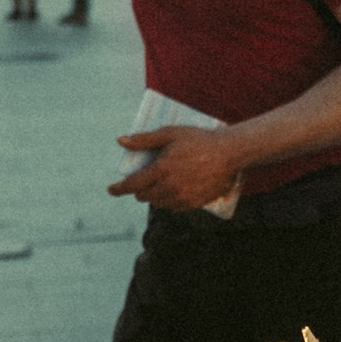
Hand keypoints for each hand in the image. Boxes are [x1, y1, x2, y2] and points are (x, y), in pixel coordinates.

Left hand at [109, 125, 244, 209]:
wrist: (229, 153)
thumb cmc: (199, 140)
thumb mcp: (170, 134)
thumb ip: (144, 140)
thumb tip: (120, 141)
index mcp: (161, 169)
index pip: (132, 184)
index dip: (119, 189)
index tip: (111, 190)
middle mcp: (170, 187)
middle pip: (144, 196)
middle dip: (139, 189)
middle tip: (143, 181)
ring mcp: (183, 197)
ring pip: (158, 203)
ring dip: (154, 196)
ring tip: (159, 185)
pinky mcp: (194, 203)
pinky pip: (174, 207)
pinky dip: (169, 201)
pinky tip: (173, 191)